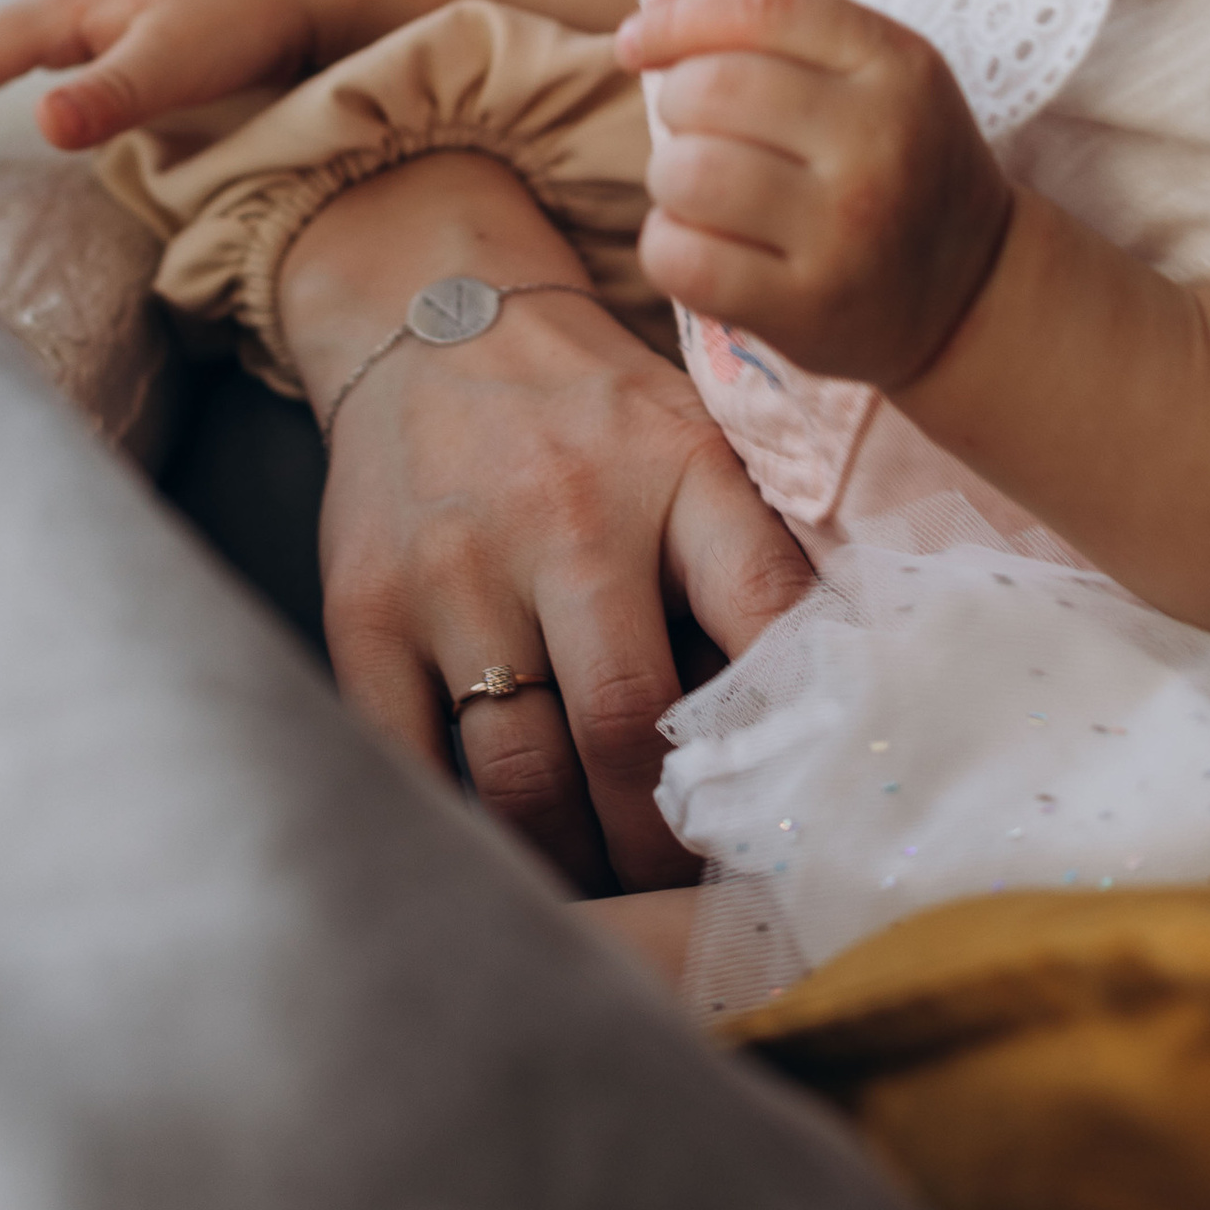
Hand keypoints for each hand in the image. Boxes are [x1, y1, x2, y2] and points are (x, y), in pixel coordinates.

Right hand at [0, 0, 314, 155]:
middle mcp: (69, 0)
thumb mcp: (179, 59)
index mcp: (69, 6)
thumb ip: (111, 95)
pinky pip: (37, 47)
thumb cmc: (247, 11)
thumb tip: (39, 124)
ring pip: (1, 45)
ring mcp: (94, 6)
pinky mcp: (121, 19)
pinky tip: (3, 83)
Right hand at [285, 154, 811, 892]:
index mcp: (677, 472)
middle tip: (690, 892)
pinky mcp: (366, 611)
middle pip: (628, 731)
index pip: (763, 618)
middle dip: (666, 841)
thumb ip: (758, 561)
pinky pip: (413, 765)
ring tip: (606, 892)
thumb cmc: (590, 414)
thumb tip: (843, 716)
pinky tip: (502, 861)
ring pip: (524, 776)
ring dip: (573, 861)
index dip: (791, 737)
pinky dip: (461, 833)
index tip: (803, 819)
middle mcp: (565, 519)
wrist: (430, 317)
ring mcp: (456, 571)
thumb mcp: (700, 444)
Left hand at [617, 0, 1010, 393]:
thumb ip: (790, 36)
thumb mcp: (886, 76)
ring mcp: (844, 231)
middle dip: (677, 103)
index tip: (637, 41)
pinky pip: (683, 258)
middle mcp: (877, 142)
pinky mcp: (808, 307)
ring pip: (687, 173)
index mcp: (898, 66)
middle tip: (698, 132)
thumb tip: (652, 24)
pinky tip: (698, 244)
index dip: (678, 18)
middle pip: (711, 89)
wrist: (974, 294)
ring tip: (702, 191)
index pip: (762, 11)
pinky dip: (667, 245)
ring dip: (670, 178)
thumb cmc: (904, 167)